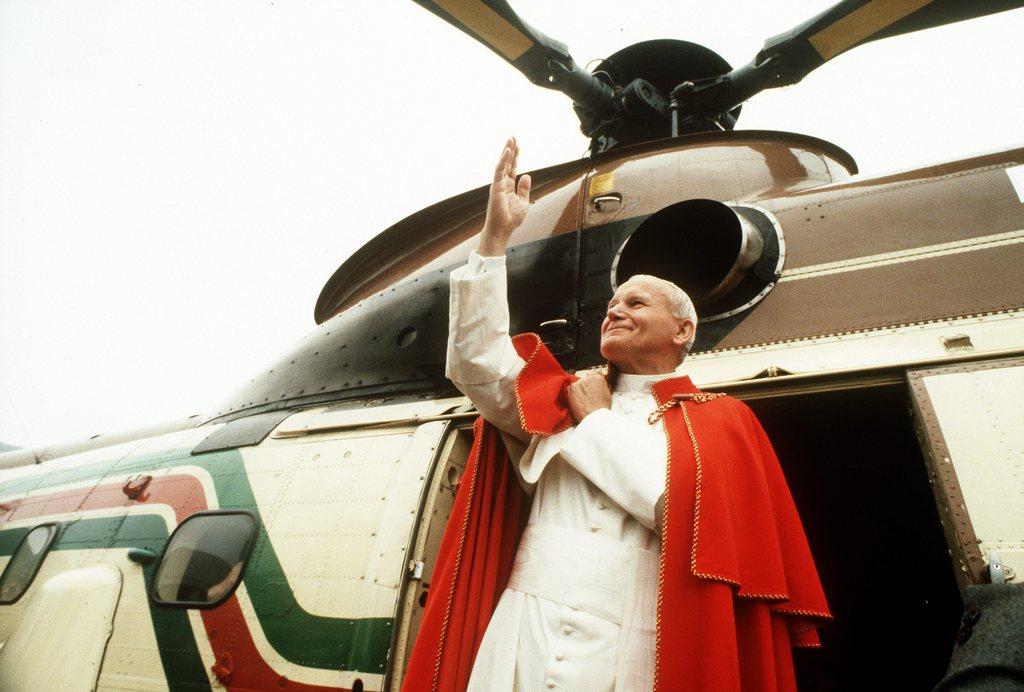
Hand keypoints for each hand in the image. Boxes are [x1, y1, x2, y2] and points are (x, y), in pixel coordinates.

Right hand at [477, 137, 530, 256]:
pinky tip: (508, 151)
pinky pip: (499, 170)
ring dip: (506, 151)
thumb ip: (524, 188)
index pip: (512, 168)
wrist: (503, 229)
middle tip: (512, 137)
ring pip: (502, 164)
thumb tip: (526, 175)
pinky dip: (503, 160)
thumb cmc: (511, 219)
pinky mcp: (496, 187)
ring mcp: (498, 184)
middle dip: (510, 150)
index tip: (517, 146)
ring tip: (510, 140)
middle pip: (507, 163)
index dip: (515, 157)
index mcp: (509, 187)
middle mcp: (502, 183)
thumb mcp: (523, 201)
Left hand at [567, 370, 611, 423]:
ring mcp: (578, 383)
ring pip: (576, 386)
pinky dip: (571, 396)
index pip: (591, 375)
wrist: (595, 416)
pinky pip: (569, 390)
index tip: (588, 388)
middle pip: (582, 380)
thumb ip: (601, 386)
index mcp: (597, 378)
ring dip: (577, 392)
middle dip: (583, 388)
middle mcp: (588, 378)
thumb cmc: (601, 408)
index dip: (589, 383)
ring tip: (581, 401)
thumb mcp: (607, 394)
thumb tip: (599, 385)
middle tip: (585, 397)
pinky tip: (576, 402)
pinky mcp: (571, 389)